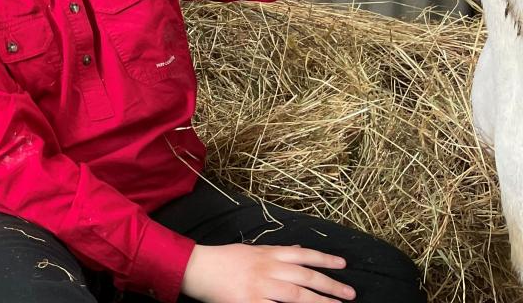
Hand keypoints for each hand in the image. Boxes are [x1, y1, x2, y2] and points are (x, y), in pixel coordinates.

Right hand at [181, 243, 355, 302]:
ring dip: (320, 302)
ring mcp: (260, 287)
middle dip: (330, 285)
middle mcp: (268, 268)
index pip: (303, 254)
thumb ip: (276, 251)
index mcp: (268, 253)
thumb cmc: (223, 259)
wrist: (196, 268)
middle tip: (350, 293)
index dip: (325, 259)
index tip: (343, 265)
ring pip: (297, 295)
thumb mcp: (252, 250)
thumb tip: (299, 249)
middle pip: (306, 277)